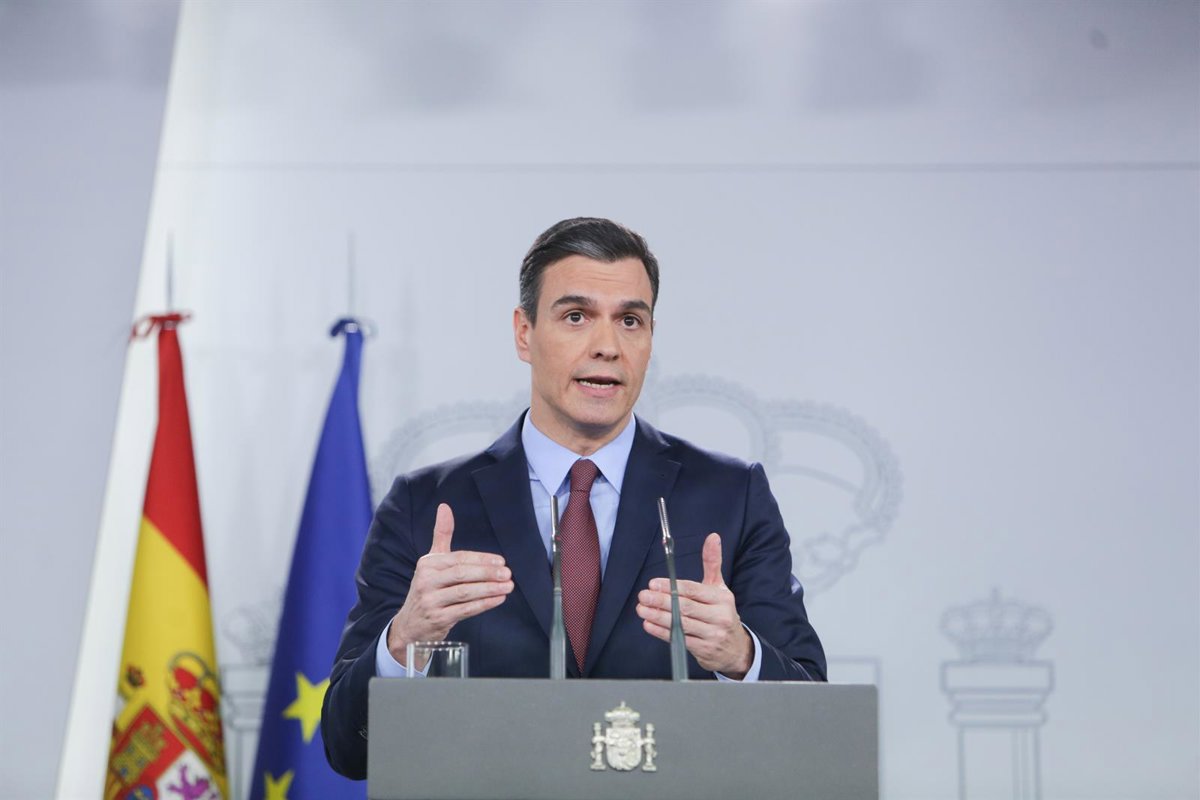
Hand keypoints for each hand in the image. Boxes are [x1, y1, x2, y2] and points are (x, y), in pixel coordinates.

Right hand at [387, 503, 512, 664]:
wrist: (409, 625)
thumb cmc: (427, 589)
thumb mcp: (431, 562)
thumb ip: (441, 535)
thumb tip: (445, 507)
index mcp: (428, 564)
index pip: (458, 559)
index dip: (481, 560)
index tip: (500, 561)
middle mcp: (426, 581)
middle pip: (462, 574)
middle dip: (487, 573)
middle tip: (507, 574)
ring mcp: (431, 601)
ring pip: (465, 593)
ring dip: (489, 589)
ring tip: (507, 586)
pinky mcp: (438, 619)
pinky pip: (465, 610)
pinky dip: (483, 605)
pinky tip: (498, 600)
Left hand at [636, 532, 752, 678]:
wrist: (736, 649)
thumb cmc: (721, 613)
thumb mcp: (720, 588)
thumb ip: (712, 563)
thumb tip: (712, 536)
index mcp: (722, 599)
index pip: (694, 590)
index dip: (672, 587)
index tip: (653, 583)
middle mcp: (719, 616)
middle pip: (685, 607)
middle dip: (661, 601)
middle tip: (643, 596)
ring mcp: (712, 635)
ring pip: (680, 624)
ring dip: (658, 617)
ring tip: (641, 609)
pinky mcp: (704, 651)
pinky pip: (679, 639)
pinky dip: (662, 632)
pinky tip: (649, 624)